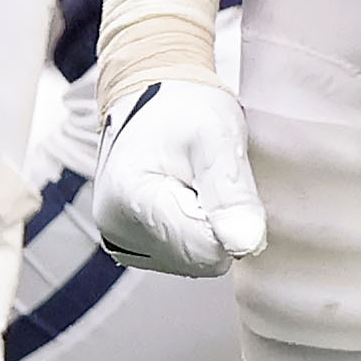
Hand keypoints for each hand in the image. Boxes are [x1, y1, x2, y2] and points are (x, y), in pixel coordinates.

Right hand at [93, 82, 264, 277]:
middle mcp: (116, 229)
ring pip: (194, 262)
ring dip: (206, 228)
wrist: (151, 97)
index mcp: (130, 199)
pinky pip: (182, 257)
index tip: (220, 180)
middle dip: (217, 224)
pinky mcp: (129, 245)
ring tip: (193, 184)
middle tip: (206, 179)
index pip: (206, 249)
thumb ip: (231, 192)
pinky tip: (183, 197)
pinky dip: (193, 232)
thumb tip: (245, 244)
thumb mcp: (217, 135)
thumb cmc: (182, 108)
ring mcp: (120, 240)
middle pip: (200, 260)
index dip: (230, 219)